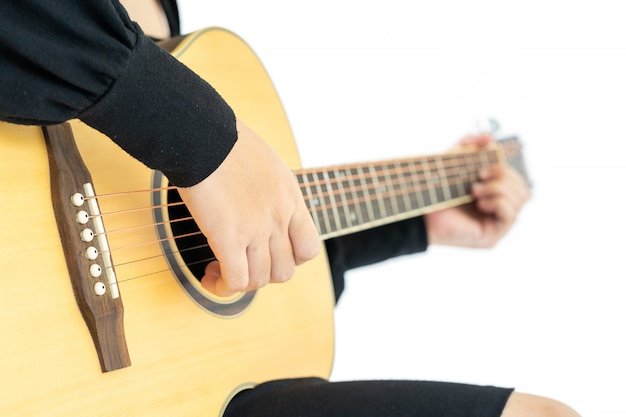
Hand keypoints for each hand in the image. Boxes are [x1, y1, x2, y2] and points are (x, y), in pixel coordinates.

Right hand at [177, 119, 320, 295]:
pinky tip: (210, 276)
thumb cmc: (224, 140)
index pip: (308, 248)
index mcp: (290, 199)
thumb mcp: (265, 162)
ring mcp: (257, 229)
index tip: (266, 253)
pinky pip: (237, 280)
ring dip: (242, 284)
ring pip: (261, 280)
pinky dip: (223, 286)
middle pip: (285, 270)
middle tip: (241, 264)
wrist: (204, 134)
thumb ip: (268, 188)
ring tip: (219, 272)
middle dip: (263, 275)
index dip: (289, 260)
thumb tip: (253, 196)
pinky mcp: (229, 237)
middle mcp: (279, 217)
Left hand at [424, 134, 530, 247]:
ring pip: (521, 199)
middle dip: (504, 178)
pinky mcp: (492, 236)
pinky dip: (499, 203)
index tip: (482, 169)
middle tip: (479, 177)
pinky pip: (511, 215)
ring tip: (475, 191)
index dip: (506, 170)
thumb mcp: (453, 162)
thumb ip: (469, 145)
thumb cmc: (435, 191)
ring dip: (499, 189)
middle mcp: (499, 210)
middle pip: (523, 189)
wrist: (420, 215)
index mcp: (494, 194)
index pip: (517, 180)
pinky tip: (481, 203)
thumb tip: (489, 137)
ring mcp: (497, 224)